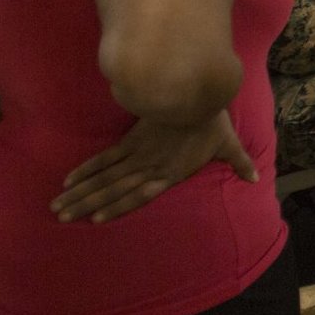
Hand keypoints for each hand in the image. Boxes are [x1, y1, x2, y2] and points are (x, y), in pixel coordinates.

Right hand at [52, 111, 256, 223]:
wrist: (196, 94)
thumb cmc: (212, 121)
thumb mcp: (229, 145)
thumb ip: (239, 163)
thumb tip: (256, 178)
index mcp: (170, 174)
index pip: (139, 197)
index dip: (117, 208)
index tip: (96, 220)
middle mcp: (149, 168)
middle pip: (114, 191)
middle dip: (87, 205)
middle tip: (62, 217)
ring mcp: (137, 154)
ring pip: (104, 178)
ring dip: (81, 192)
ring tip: (58, 205)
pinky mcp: (130, 139)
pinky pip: (104, 158)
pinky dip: (87, 169)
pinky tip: (69, 179)